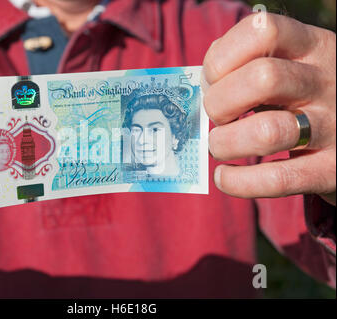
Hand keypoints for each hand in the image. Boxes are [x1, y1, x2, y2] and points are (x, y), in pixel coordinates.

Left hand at [203, 13, 335, 204]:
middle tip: (216, 116)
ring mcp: (333, 126)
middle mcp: (326, 81)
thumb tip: (204, 84)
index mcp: (312, 47)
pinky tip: (224, 178)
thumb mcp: (291, 65)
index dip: (222, 57)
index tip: (211, 79)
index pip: (262, 30)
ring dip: (226, 143)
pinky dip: (239, 182)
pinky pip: (278, 179)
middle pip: (263, 78)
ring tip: (219, 146)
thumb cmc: (305, 96)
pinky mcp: (331, 169)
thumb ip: (248, 64)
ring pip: (269, 132)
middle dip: (220, 102)